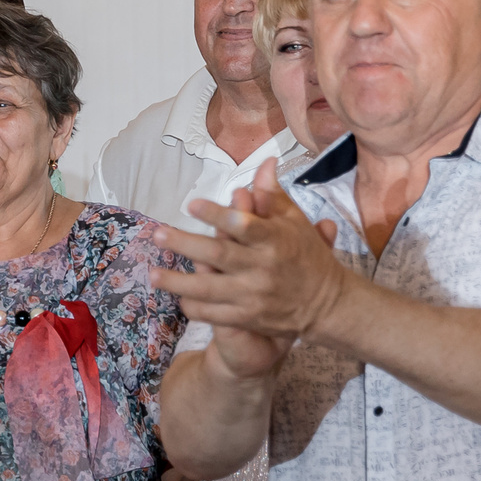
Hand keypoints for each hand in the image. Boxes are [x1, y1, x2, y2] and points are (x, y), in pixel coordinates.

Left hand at [151, 160, 349, 349]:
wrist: (328, 304)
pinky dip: (193, 306)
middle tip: (158, 234)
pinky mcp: (248, 318)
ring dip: (178, 282)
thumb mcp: (295, 223)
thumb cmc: (307, 256)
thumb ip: (272, 197)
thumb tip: (265, 163)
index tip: (192, 204)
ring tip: (152, 273)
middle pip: (218, 255)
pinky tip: (177, 297)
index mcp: (276, 240)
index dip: (218, 215)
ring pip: (209, 289)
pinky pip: (213, 314)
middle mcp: (263, 268)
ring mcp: (254, 296)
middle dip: (185, 244)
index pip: (244, 225)